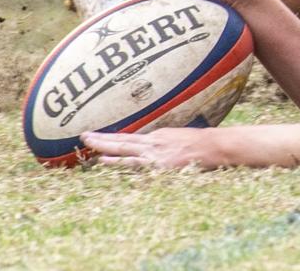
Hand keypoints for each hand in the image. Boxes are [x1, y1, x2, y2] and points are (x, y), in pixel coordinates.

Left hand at [81, 128, 223, 169]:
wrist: (216, 146)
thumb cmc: (205, 144)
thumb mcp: (183, 138)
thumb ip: (168, 142)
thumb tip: (160, 147)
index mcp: (159, 136)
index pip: (131, 138)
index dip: (113, 138)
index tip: (98, 137)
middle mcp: (153, 142)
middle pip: (122, 140)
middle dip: (101, 138)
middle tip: (83, 135)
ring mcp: (154, 152)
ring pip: (123, 148)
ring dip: (103, 146)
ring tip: (87, 144)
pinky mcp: (158, 164)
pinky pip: (133, 162)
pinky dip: (117, 161)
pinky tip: (103, 161)